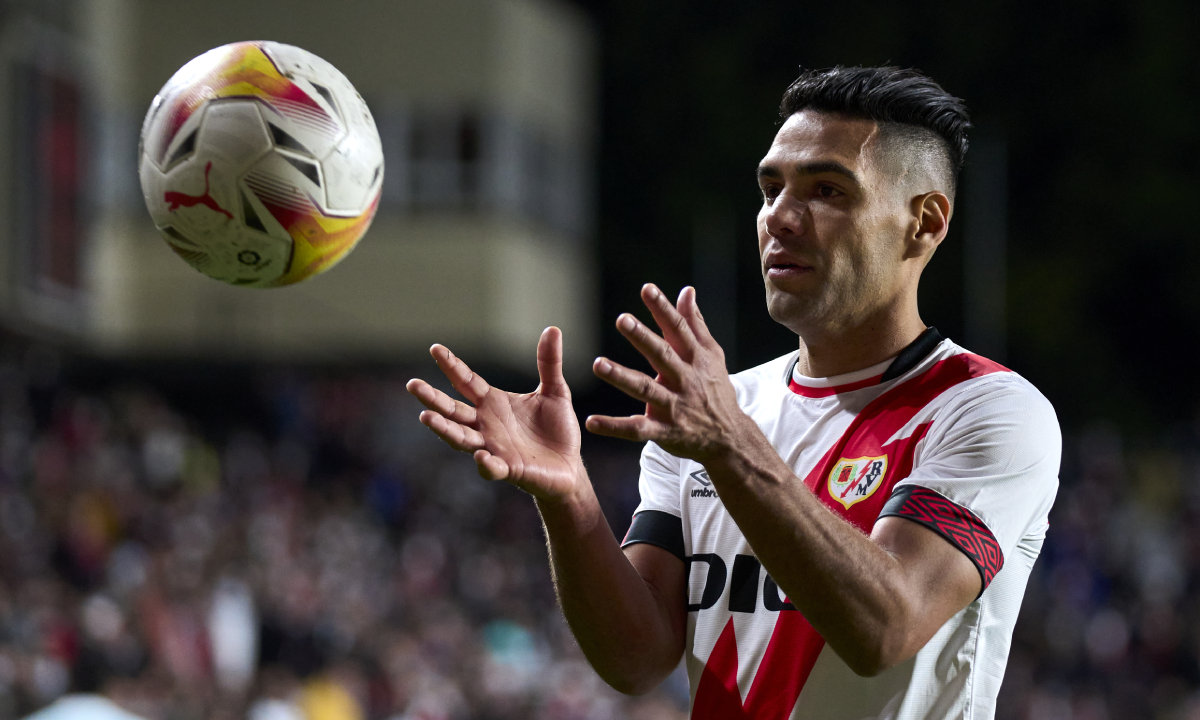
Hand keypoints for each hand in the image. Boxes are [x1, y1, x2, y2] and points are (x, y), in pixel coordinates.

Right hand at [406, 327, 584, 501]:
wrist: (570, 467)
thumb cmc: (557, 431)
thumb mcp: (555, 391)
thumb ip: (549, 363)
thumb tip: (553, 329)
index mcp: (494, 404)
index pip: (467, 382)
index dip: (452, 365)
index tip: (435, 348)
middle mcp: (486, 425)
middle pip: (453, 410)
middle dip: (432, 398)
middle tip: (412, 384)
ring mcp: (493, 448)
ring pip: (461, 438)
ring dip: (444, 429)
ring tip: (426, 418)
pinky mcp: (508, 470)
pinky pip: (491, 468)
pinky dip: (484, 463)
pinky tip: (480, 455)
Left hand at [586, 285, 750, 463]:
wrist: (730, 437)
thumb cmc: (716, 389)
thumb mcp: (712, 355)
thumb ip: (695, 323)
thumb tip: (686, 290)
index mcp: (695, 359)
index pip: (678, 329)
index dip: (663, 309)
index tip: (647, 288)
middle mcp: (685, 380)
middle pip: (662, 356)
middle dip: (642, 337)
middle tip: (622, 319)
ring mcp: (674, 406)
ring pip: (645, 390)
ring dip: (621, 377)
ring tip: (598, 364)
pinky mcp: (664, 431)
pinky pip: (637, 429)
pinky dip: (614, 427)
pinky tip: (591, 422)